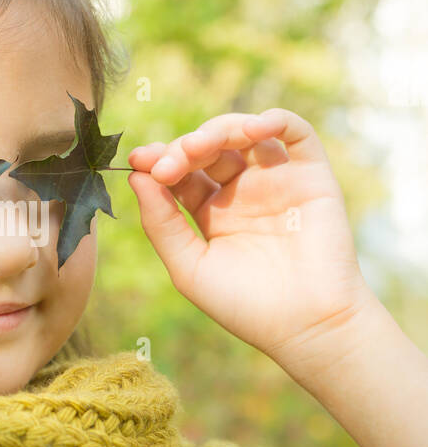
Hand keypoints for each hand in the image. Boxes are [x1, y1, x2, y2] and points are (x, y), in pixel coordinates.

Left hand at [127, 108, 374, 362]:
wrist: (307, 327)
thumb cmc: (246, 307)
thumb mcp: (189, 267)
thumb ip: (161, 223)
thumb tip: (136, 176)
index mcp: (211, 212)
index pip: (180, 172)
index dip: (159, 160)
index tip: (138, 161)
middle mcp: (242, 192)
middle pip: (208, 149)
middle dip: (184, 147)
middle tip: (169, 163)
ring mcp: (276, 181)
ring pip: (244, 134)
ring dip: (220, 130)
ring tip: (202, 145)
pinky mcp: (311, 176)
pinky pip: (295, 133)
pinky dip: (275, 119)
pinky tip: (253, 128)